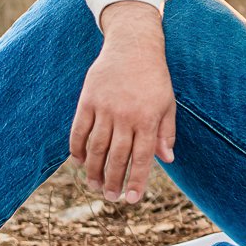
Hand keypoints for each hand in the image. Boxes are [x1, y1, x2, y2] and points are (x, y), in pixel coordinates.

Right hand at [68, 1, 175, 203]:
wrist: (133, 46)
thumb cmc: (155, 78)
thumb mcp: (168, 104)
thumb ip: (166, 133)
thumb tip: (167, 159)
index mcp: (148, 119)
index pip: (143, 157)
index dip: (137, 180)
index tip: (131, 199)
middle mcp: (125, 116)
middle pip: (116, 157)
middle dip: (113, 181)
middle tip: (111, 197)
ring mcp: (104, 108)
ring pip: (96, 148)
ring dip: (94, 170)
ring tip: (95, 186)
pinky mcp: (87, 101)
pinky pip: (79, 130)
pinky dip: (78, 149)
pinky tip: (81, 162)